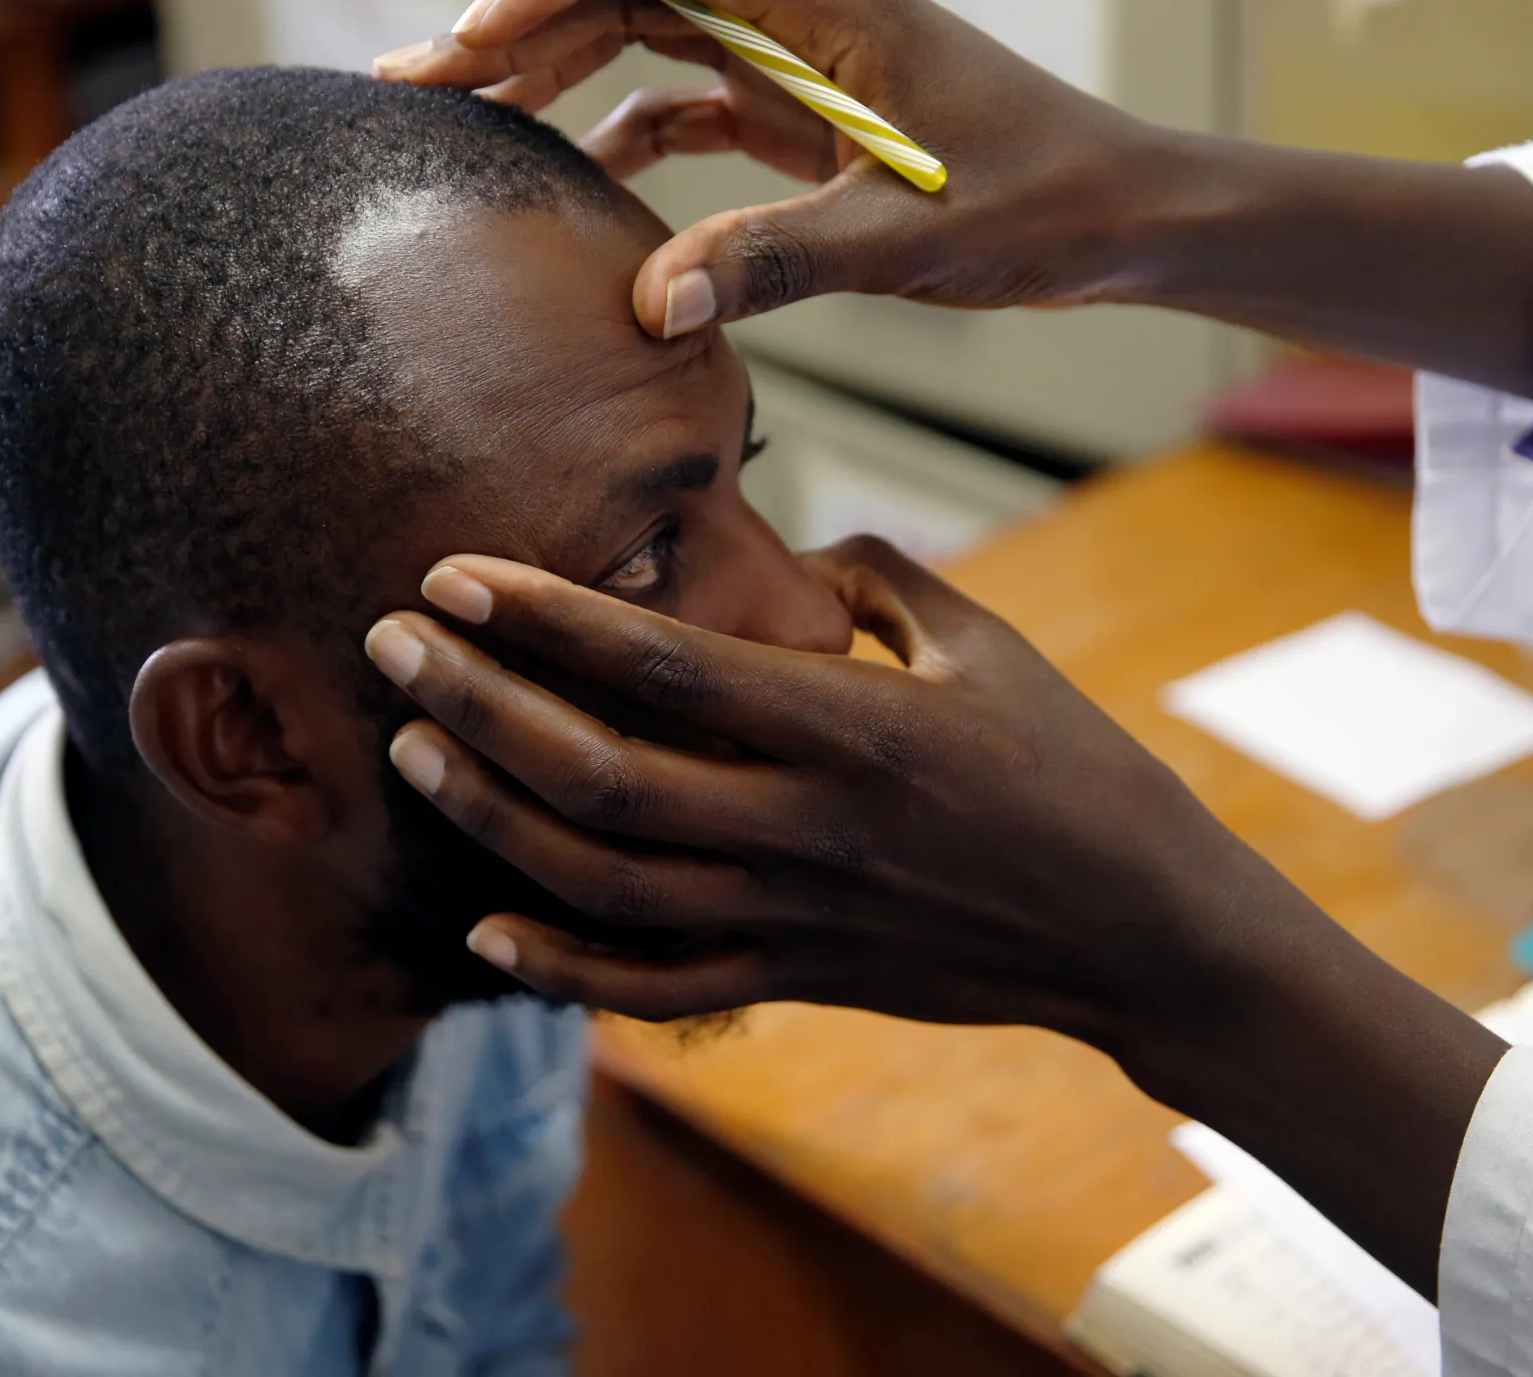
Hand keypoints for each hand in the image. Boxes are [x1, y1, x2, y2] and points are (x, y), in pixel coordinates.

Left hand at [364, 535, 1273, 1045]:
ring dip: (493, 817)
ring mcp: (794, 916)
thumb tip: (792, 545)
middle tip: (389, 643)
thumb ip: (880, 581)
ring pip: (604, 880)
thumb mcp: (990, 646)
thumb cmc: (1075, 770)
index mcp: (852, 725)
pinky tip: (485, 929)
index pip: (661, 661)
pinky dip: (561, 967)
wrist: (1143, 934)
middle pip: (599, 772)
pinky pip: (654, 987)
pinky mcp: (797, 980)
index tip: (452, 570)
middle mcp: (806, 826)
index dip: (541, 615)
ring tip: (414, 751)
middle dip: (478, 704)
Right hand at [373, 0, 1160, 336]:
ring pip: (649, 39)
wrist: (1130, 219)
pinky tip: (573, 182)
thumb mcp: (908, 240)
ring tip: (462, 116)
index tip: (477, 35)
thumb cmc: (1049, 205)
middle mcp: (802, 19)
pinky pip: (690, 109)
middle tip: (420, 77)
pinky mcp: (806, 121)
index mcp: (829, 9)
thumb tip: (649, 307)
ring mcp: (800, 66)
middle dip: (524, 20)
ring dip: (558, 71)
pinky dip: (623, 136)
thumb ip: (776, 260)